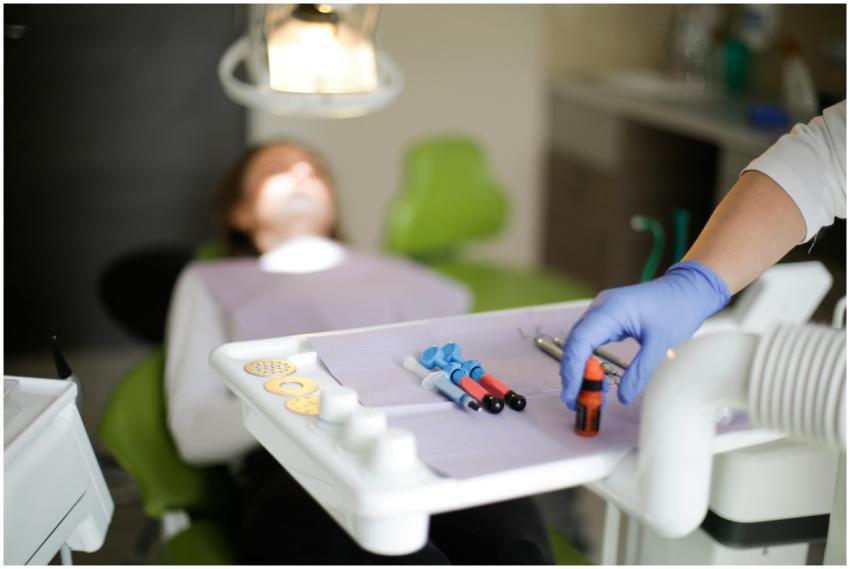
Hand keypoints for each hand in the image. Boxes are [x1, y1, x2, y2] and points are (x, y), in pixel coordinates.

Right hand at [560, 261, 729, 408]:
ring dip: (579, 368)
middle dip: (572, 373)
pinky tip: (594, 376)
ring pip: (579, 343)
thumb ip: (640, 372)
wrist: (688, 289)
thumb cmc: (677, 309)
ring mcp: (601, 311)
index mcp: (610, 310)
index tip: (572, 394)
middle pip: (574, 344)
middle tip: (576, 401)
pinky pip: (589, 339)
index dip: (572, 370)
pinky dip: (588, 359)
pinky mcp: (607, 317)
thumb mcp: (661, 344)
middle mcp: (600, 308)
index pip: (580, 342)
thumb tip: (623, 397)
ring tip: (586, 393)